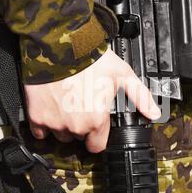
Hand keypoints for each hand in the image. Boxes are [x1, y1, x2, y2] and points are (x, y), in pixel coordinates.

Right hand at [24, 48, 160, 152]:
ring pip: (60, 135)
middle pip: (78, 138)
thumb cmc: (91, 59)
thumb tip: (154, 113)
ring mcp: (54, 123)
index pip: (96, 146)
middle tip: (81, 106)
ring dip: (63, 125)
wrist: (59, 46)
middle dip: (80, 127)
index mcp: (96, 120)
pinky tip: (51, 108)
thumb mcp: (122, 75)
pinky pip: (40, 131)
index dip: (97, 136)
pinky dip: (44, 123)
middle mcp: (75, 126)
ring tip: (66, 105)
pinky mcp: (36, 116)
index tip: (95, 125)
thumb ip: (140, 97)